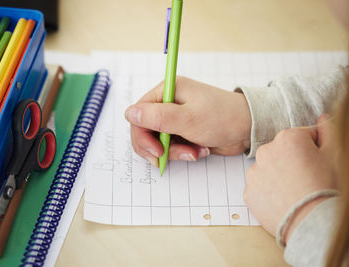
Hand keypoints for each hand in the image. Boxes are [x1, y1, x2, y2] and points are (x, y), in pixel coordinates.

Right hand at [124, 76, 251, 166]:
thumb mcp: (187, 118)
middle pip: (145, 129)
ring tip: (193, 153)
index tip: (156, 151)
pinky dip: (182, 153)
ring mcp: (175, 118)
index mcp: (166, 91)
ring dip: (173, 152)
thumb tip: (129, 113)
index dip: (142, 135)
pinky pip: (171, 146)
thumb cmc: (222, 118)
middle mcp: (168, 103)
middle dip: (157, 147)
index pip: (138, 114)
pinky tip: (199, 151)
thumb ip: (156, 117)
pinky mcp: (183, 131)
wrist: (249, 128)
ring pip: (157, 141)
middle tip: (166, 158)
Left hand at [244, 114, 336, 243]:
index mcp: (287, 138)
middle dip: (293, 160)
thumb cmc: (326, 188)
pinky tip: (283, 200)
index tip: (319, 162)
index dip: (315, 149)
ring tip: (295, 191)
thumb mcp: (334, 154)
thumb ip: (327, 131)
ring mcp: (254, 173)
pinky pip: (260, 188)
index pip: (303, 136)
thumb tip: (323, 118)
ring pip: (269, 169)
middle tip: (308, 178)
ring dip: (279, 175)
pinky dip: (269, 192)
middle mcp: (265, 151)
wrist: (313, 223)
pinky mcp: (249, 193)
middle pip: (282, 152)